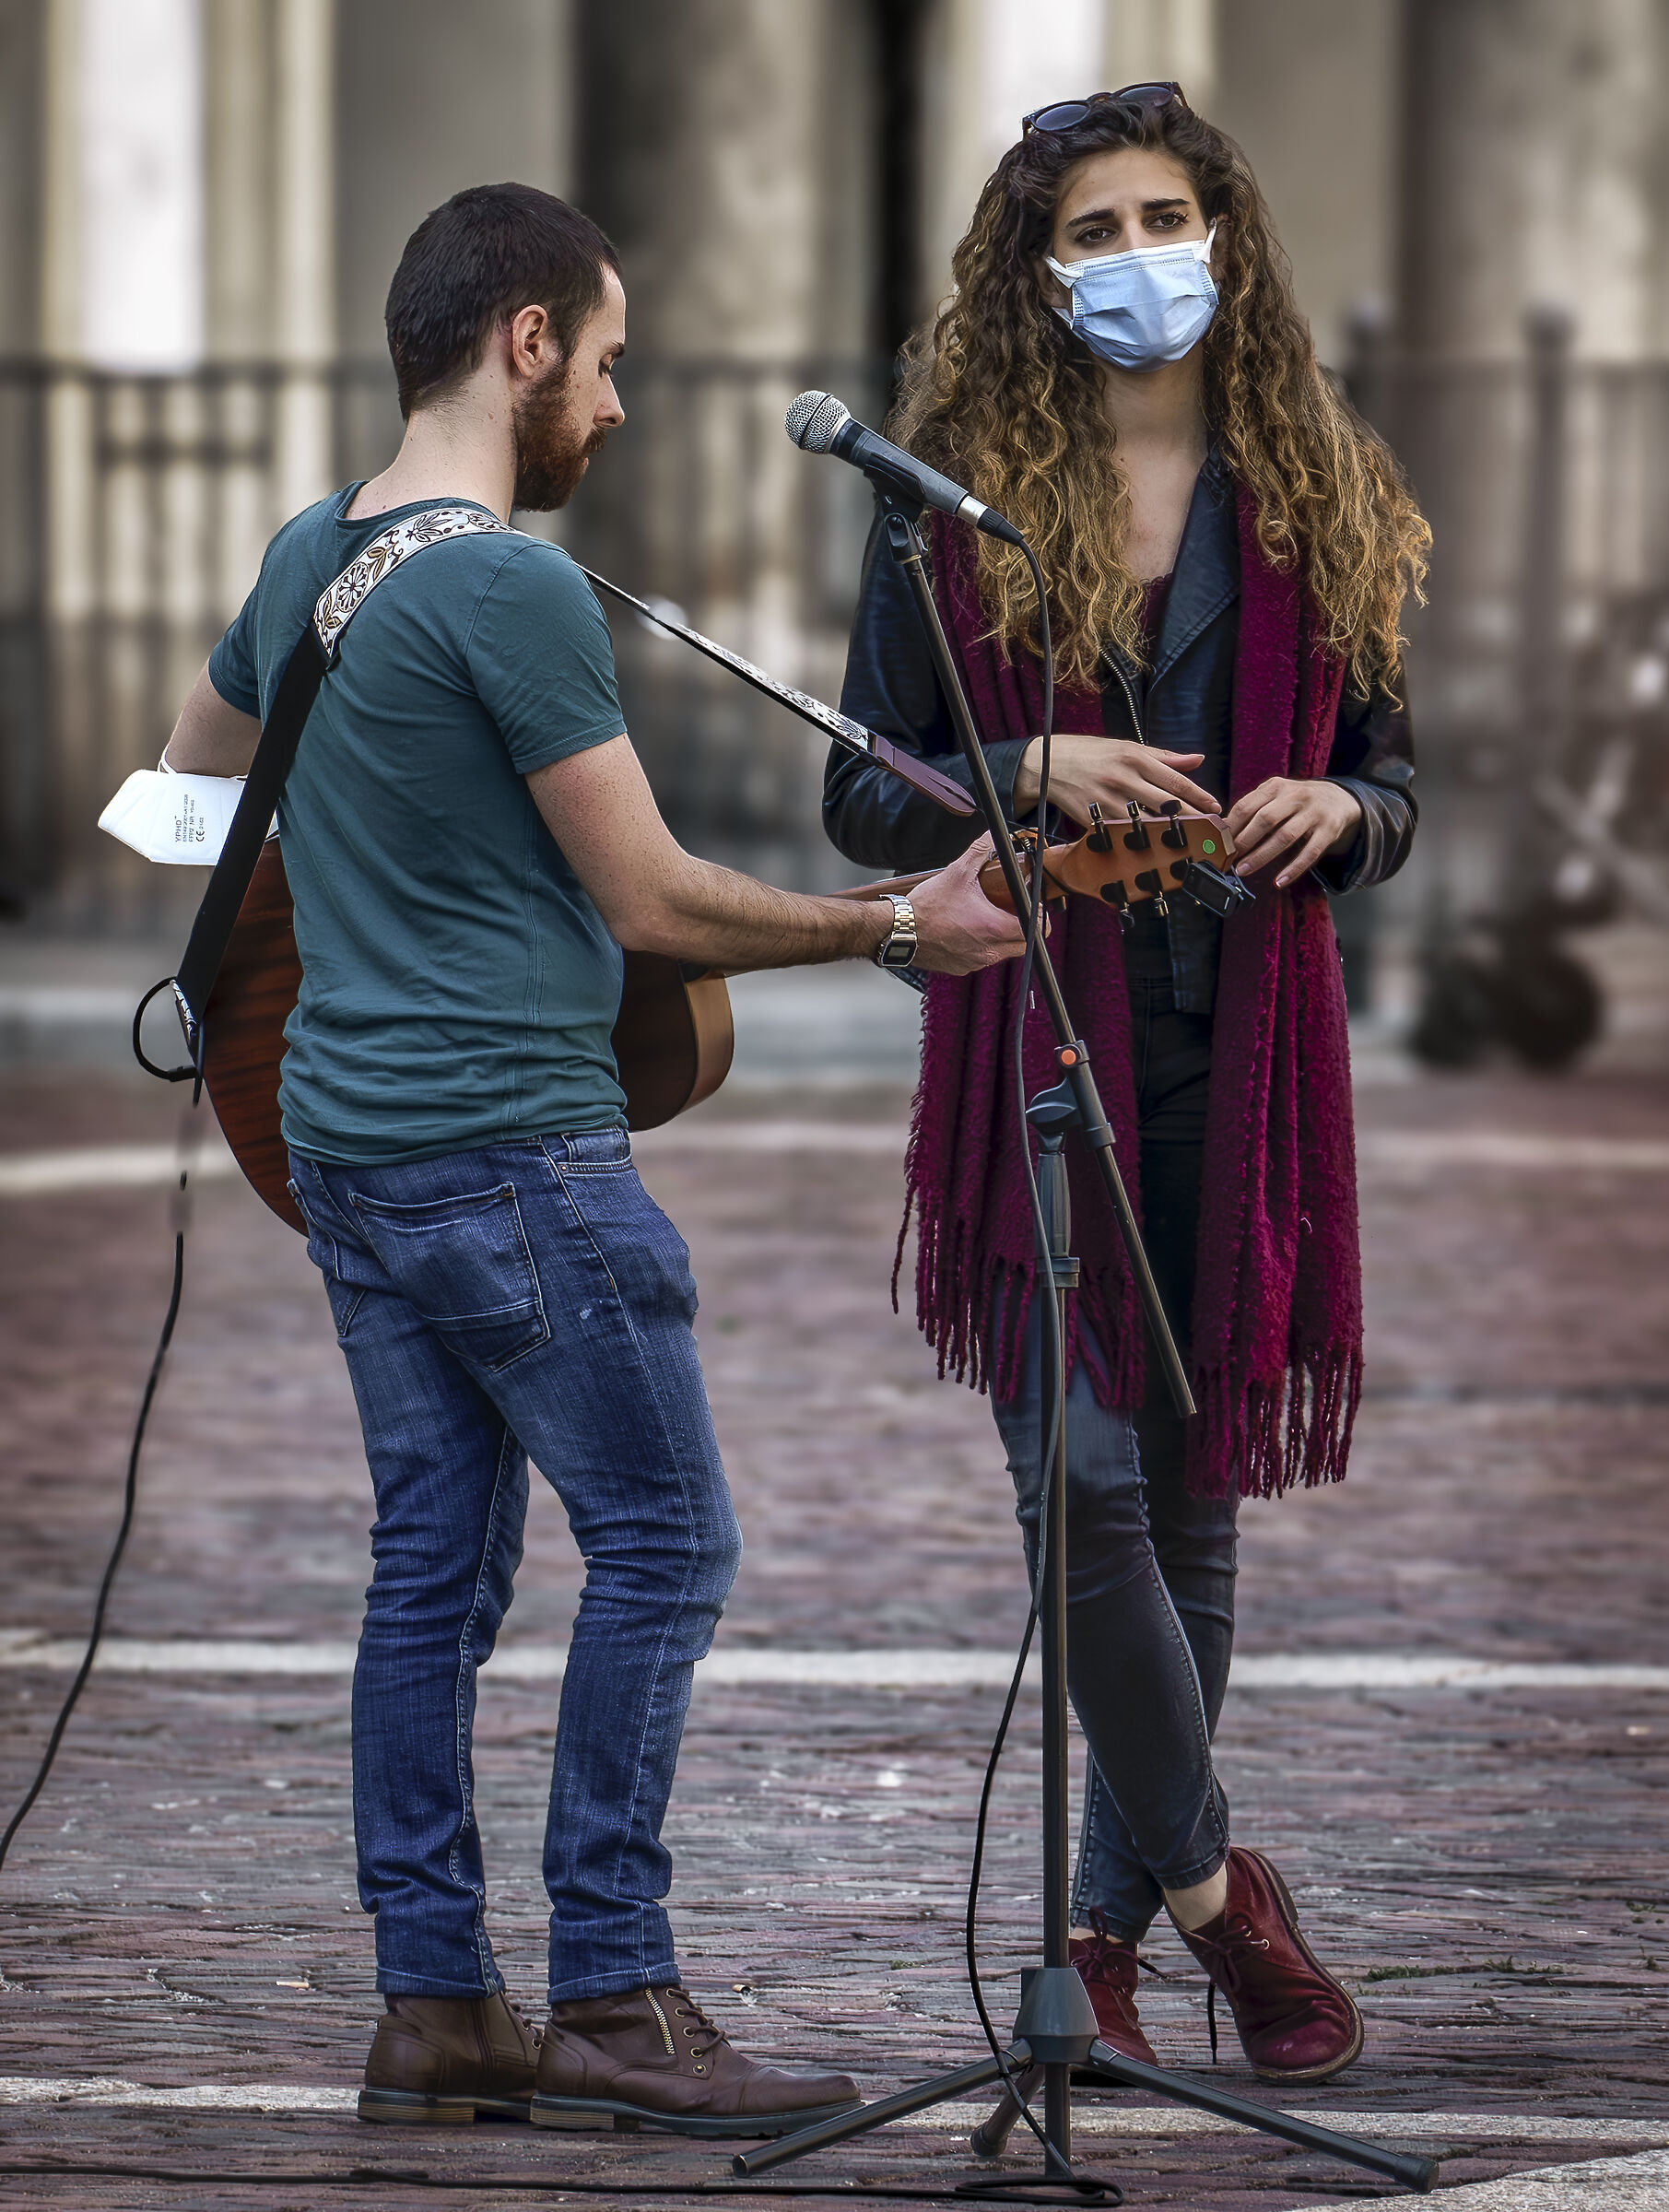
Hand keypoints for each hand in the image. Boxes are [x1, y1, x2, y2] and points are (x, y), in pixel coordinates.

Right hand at [908, 837, 1027, 974]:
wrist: (899, 930)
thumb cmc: (927, 906)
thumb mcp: (957, 872)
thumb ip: (980, 851)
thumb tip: (992, 836)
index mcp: (994, 927)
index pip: (1035, 929)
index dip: (1038, 917)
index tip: (1033, 907)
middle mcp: (988, 950)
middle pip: (1023, 945)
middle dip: (1024, 929)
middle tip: (1015, 913)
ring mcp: (975, 962)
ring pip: (1003, 953)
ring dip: (1002, 938)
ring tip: (988, 919)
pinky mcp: (961, 968)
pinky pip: (982, 959)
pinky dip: (982, 946)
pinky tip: (968, 931)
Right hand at [1013, 736, 1218, 825]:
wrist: (1047, 763)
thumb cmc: (1091, 754)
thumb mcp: (1127, 747)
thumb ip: (1164, 756)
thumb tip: (1197, 760)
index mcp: (1135, 757)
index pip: (1175, 780)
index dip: (1199, 796)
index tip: (1215, 808)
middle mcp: (1123, 778)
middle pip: (1166, 804)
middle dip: (1191, 818)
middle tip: (1210, 829)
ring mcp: (1107, 800)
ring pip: (1145, 822)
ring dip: (1168, 833)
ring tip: (1188, 841)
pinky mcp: (1092, 816)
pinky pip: (1121, 831)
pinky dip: (1138, 839)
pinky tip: (1153, 846)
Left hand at [1226, 778, 1361, 886]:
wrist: (1339, 798)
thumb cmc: (1297, 801)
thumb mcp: (1275, 795)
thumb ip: (1252, 808)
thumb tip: (1222, 830)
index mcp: (1276, 787)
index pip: (1247, 805)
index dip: (1231, 826)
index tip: (1219, 843)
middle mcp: (1296, 796)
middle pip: (1265, 819)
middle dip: (1244, 841)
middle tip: (1229, 859)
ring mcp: (1314, 813)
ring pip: (1285, 836)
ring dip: (1262, 856)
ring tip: (1244, 870)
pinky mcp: (1329, 830)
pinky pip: (1310, 853)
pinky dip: (1293, 869)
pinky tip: (1278, 882)